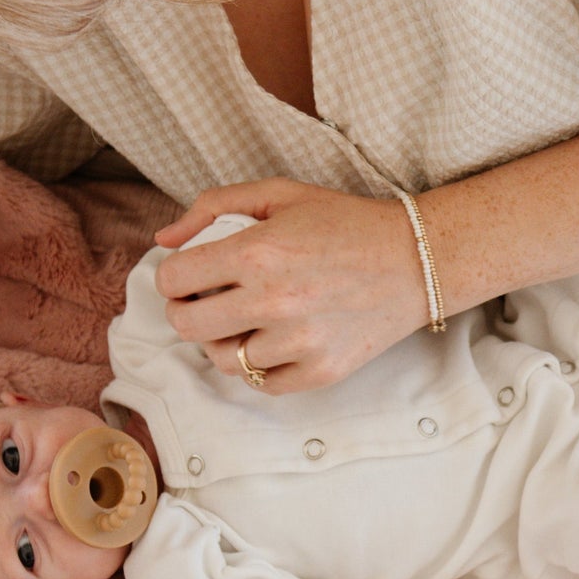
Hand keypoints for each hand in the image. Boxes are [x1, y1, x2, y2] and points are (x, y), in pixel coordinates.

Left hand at [153, 179, 429, 392]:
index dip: (173, 277)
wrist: (415, 259)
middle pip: (187, 326)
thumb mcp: (279, 195)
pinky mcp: (320, 371)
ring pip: (222, 360)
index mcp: (257, 252)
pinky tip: (272, 340)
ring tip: (244, 319)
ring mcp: (298, 342)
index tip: (188, 276)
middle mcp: (274, 301)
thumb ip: (213, 207)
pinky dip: (258, 366)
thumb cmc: (343, 223)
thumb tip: (163, 241)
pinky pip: (261, 383)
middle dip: (187, 310)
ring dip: (223, 340)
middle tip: (207, 300)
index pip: (173, 280)